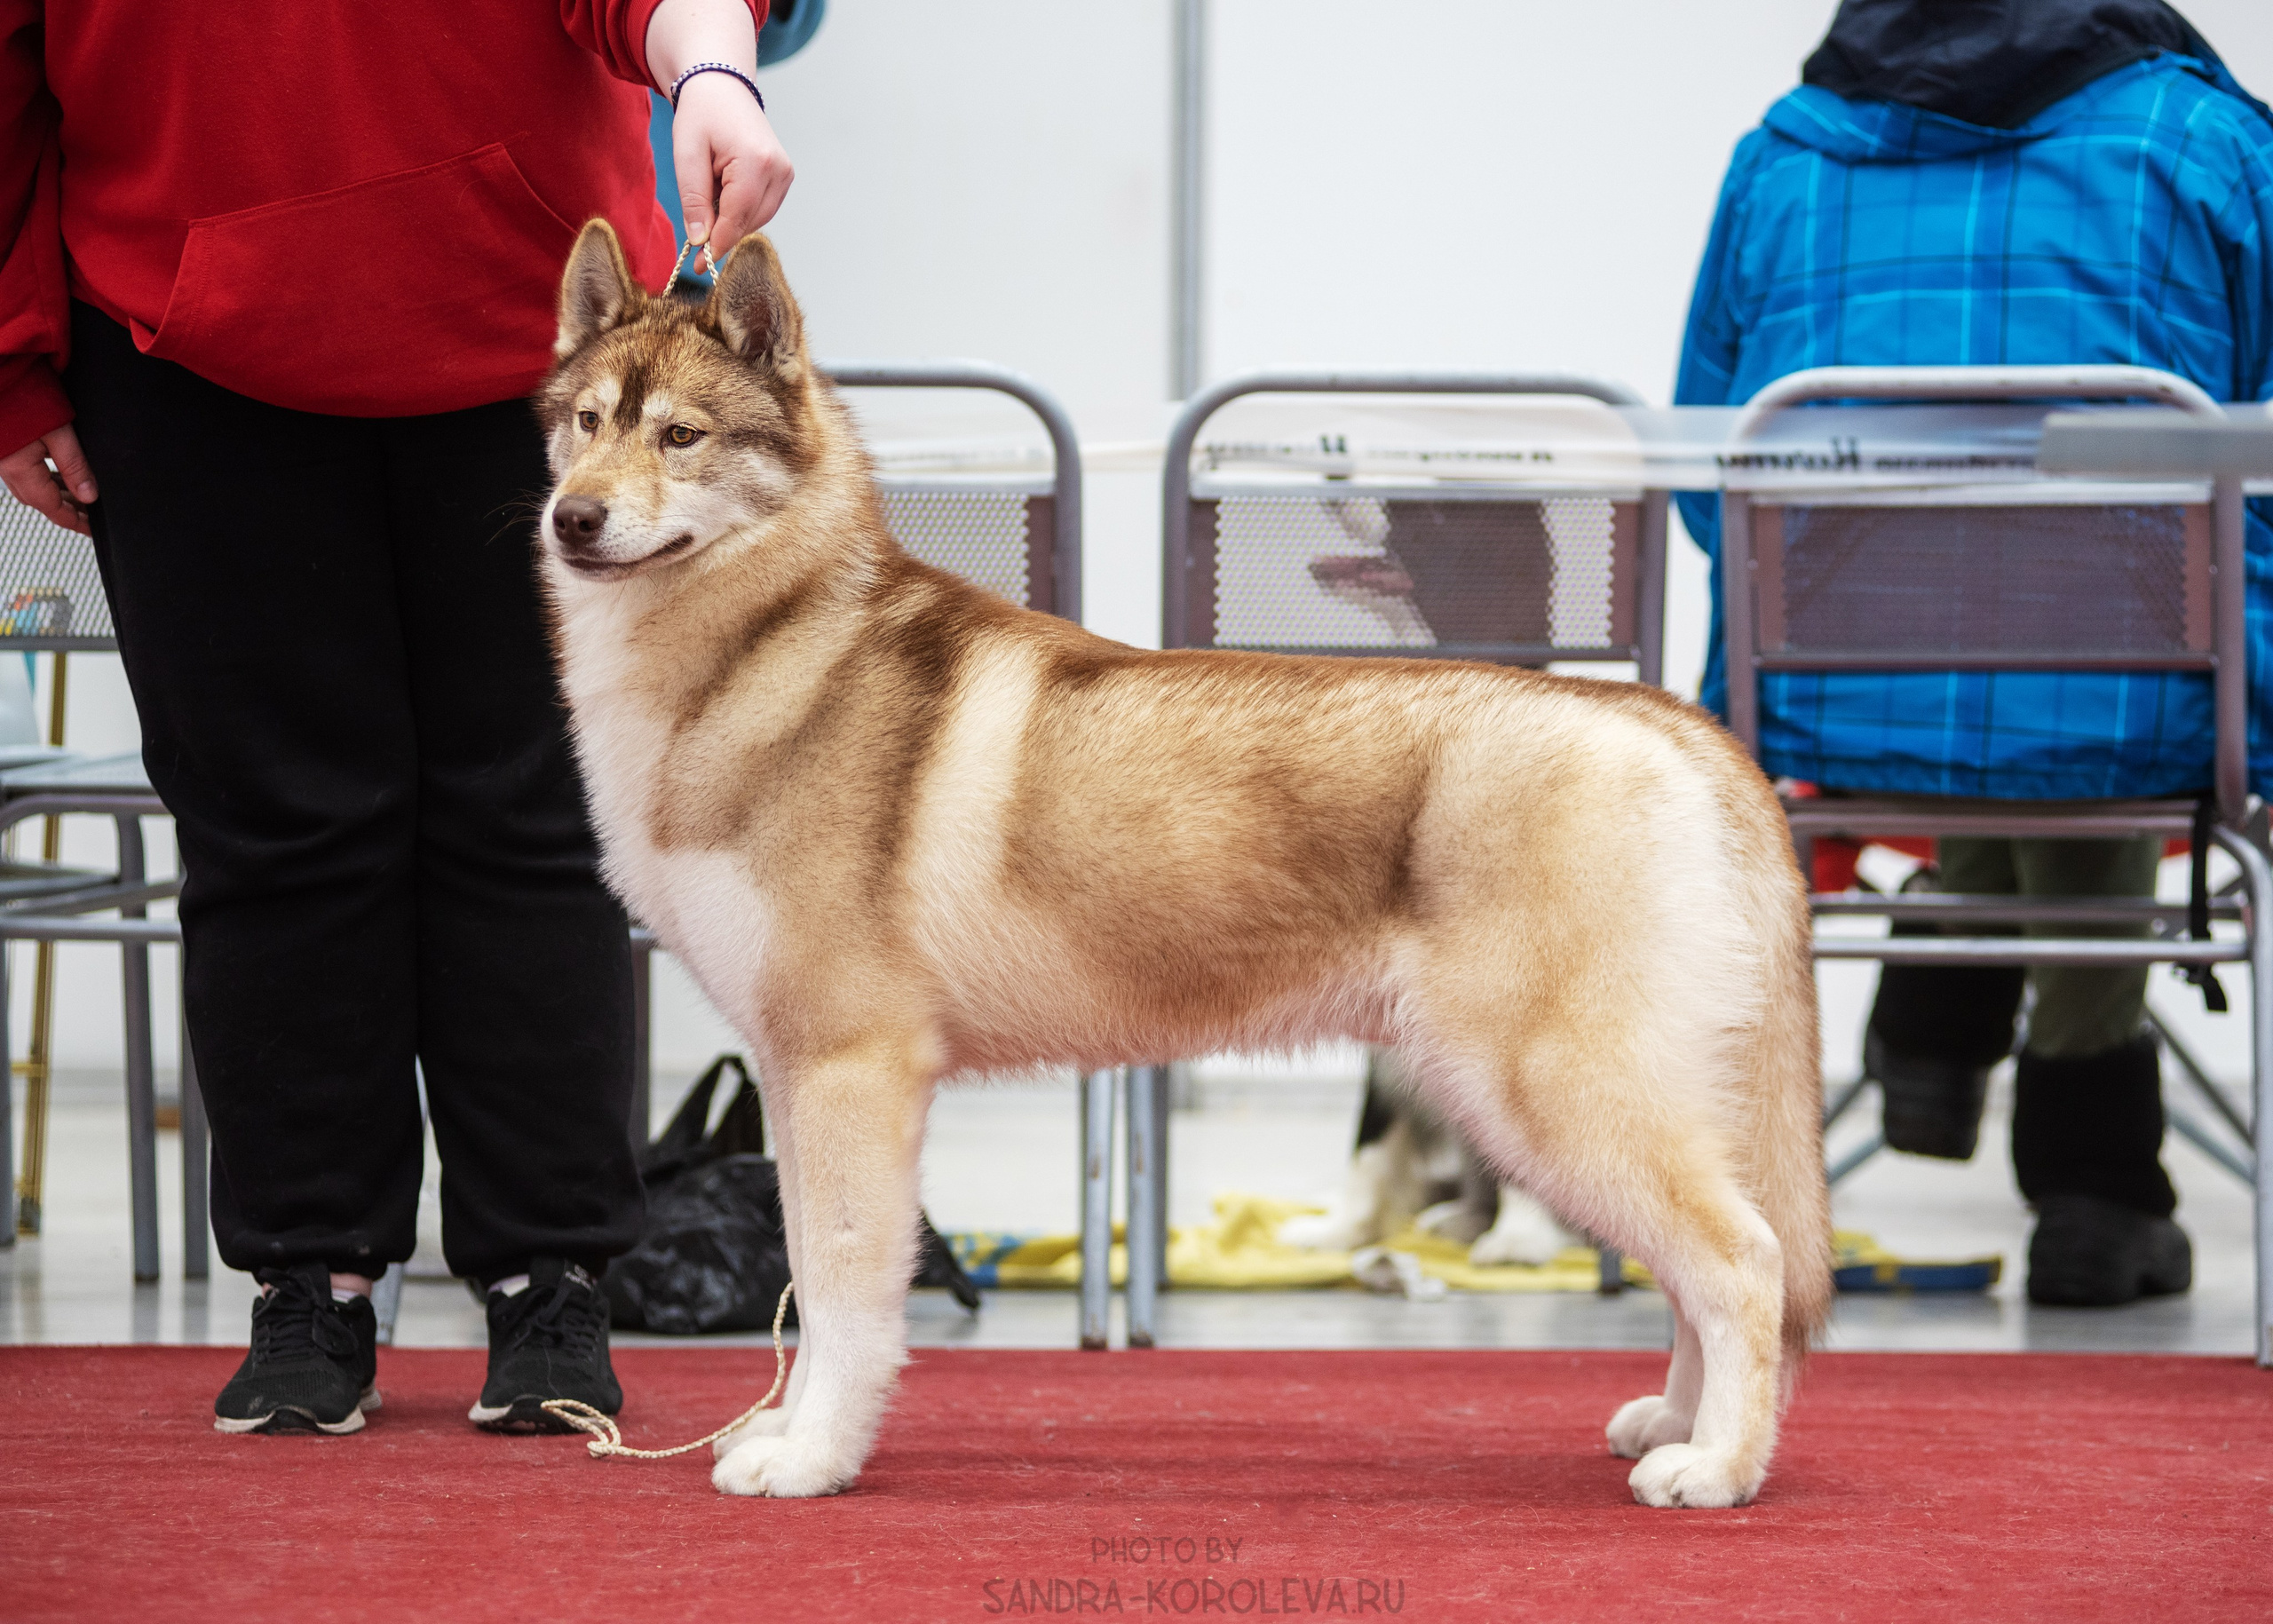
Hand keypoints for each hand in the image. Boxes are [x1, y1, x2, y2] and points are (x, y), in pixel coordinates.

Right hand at [0, 424, 96, 535]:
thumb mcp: (58, 431)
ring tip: (81, 496)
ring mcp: (1, 458)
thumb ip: (74, 466)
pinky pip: (24, 472)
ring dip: (55, 494)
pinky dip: (43, 478)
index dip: (75, 521)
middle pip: (40, 501)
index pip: (52, 508)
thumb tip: (89, 496)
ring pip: (31, 487)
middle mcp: (6, 468)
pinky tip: (60, 474)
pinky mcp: (2, 448)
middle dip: (66, 510)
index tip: (93, 529)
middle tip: (90, 514)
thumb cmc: (23, 393)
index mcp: (18, 469)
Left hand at [672, 72, 793, 265]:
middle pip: (749, 222)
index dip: (717, 245)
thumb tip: (699, 240)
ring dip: (731, 221)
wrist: (723, 87)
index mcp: (756, 162)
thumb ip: (693, 199)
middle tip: (694, 242)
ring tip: (708, 199)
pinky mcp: (784, 177)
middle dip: (722, 234)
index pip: (737, 217)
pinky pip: (762, 209)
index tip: (698, 266)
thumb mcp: (687, 154)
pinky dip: (740, 212)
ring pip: (757, 219)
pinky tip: (723, 196)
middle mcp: (778, 170)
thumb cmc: (702, 115)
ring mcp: (785, 174)